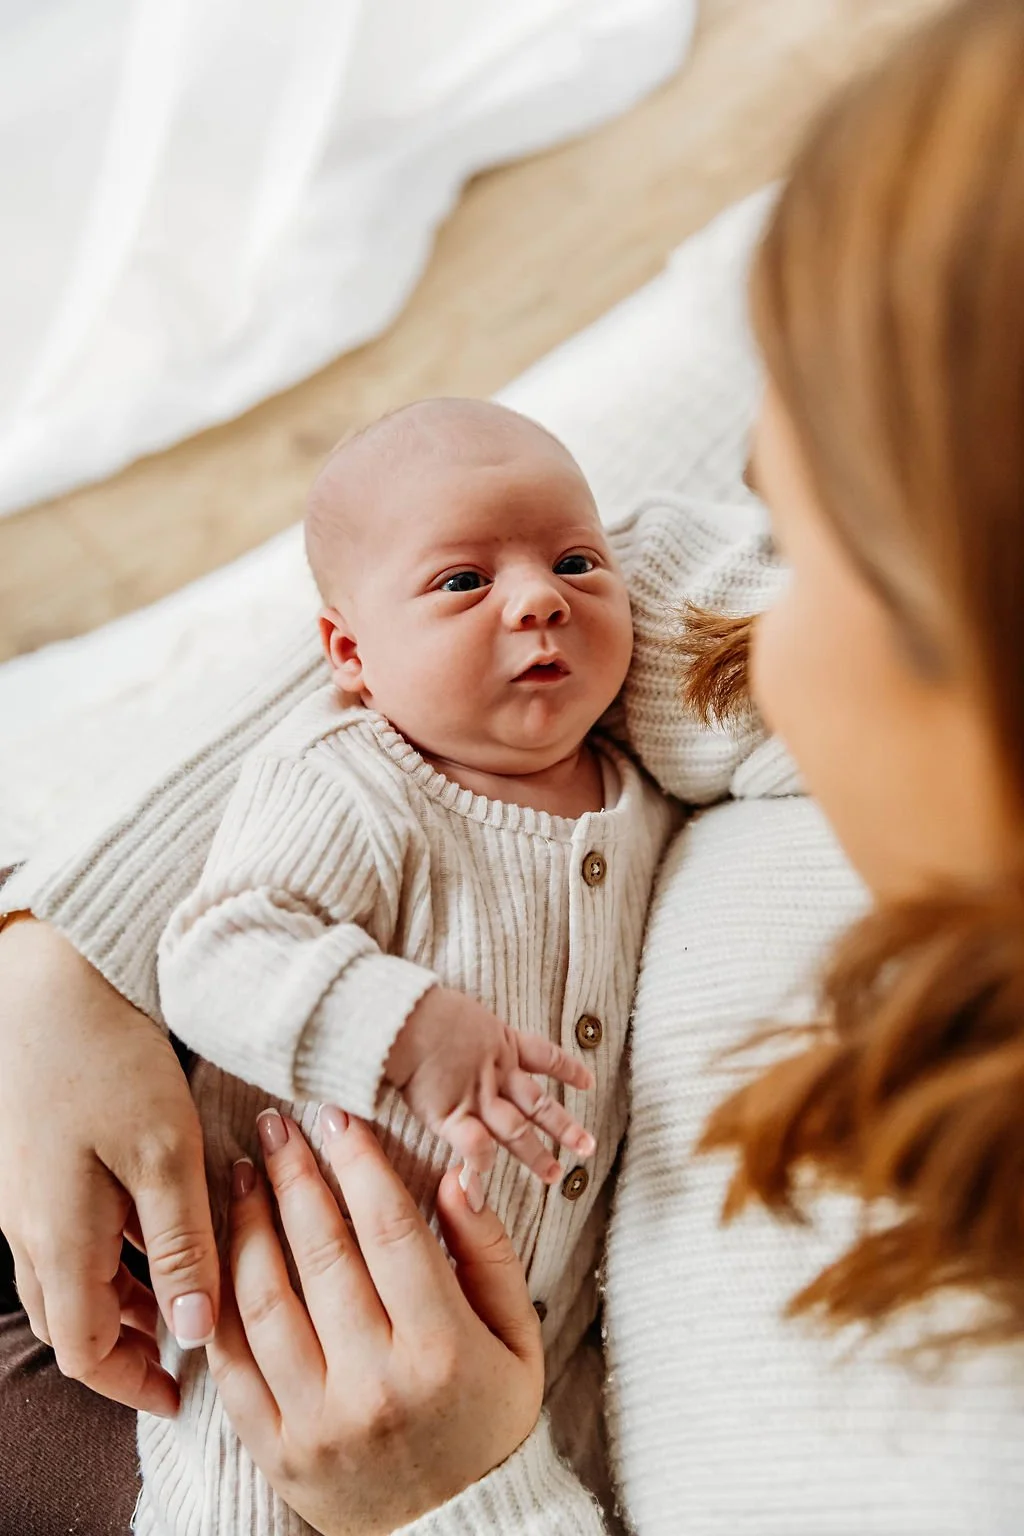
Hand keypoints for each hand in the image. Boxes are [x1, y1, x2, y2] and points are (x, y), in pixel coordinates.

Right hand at [0, 915, 218, 1415]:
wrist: (48, 979)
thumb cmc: (110, 1057)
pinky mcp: (31, 1163)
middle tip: (193, 1346)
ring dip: (124, 1298)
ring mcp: (22, 1195)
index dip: (134, 1384)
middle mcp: (28, 1229)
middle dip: (132, 1345)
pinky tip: (154, 1223)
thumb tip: (190, 1333)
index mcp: (58, 1239)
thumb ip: (181, 1245)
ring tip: (187, 1286)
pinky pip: (64, 1235)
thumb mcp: (165, 1152)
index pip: (86, 1351)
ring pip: (69, 1279)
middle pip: (74, 1322)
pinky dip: (109, 1254)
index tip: (185, 1395)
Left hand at [209, 1107, 543, 1534]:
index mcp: (440, 1348)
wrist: (458, 1532)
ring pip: (264, 1300)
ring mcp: (317, 1420)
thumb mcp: (517, 1336)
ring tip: (240, 1175)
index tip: (337, 1116)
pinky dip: (220, 1299)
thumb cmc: (490, 1419)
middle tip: (276, 1126)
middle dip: (293, 1175)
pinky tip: (220, 1252)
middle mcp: (375, 1383)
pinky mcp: (276, 1450)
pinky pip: (232, 1362)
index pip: (389, 1229)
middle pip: (320, 1252)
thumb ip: (488, 1253)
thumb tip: (456, 1175)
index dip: (359, 1162)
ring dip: (246, 1225)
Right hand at [386, 984, 595, 1182]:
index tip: (588, 1082)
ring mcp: (476, 1096)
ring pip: (516, 1130)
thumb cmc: (421, 1007)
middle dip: (564, 1127)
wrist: (402, 1018)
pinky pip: (475, 1145)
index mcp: (502, 1042)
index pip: (546, 1056)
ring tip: (556, 1175)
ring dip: (536, 1153)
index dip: (569, 1070)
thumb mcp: (460, 1012)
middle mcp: (497, 1073)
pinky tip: (489, 1174)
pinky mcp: (451, 1115)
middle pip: (539, 1104)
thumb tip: (463, 1031)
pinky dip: (483, 1160)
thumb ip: (468, 1030)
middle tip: (588, 1147)